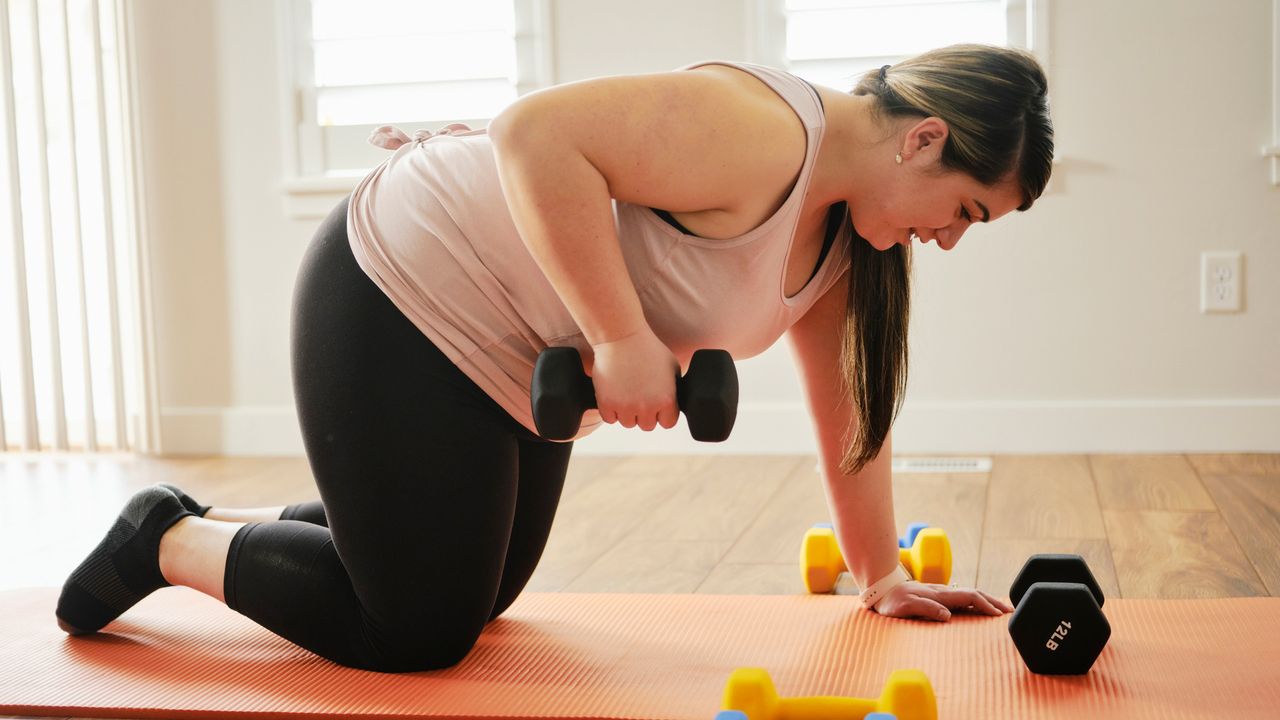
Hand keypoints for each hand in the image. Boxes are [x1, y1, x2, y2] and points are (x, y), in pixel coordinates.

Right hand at [589, 328, 680, 431]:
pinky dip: (610, 409)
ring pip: (628, 422)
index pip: (668, 423)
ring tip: (626, 391)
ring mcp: (625, 407)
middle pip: (647, 425)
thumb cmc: (647, 348)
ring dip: (627, 412)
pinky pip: (609, 418)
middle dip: (644, 413)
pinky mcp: (606, 403)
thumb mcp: (672, 366)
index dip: (663, 413)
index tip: (657, 402)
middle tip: (639, 395)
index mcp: (667, 400)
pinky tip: (614, 394)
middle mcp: (647, 407)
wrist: (621, 337)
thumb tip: (674, 401)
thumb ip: (674, 388)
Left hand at [873, 580, 1013, 621]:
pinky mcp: (938, 598)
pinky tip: (980, 609)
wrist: (881, 591)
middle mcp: (943, 592)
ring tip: (1001, 611)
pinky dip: (976, 603)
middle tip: (1010, 612)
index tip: (999, 615)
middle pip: (975, 594)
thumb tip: (948, 615)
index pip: (969, 597)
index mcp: (940, 595)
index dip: (986, 605)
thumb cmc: (892, 602)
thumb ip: (926, 608)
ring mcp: (942, 594)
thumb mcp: (905, 607)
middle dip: (993, 602)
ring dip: (987, 602)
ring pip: (970, 595)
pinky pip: (962, 599)